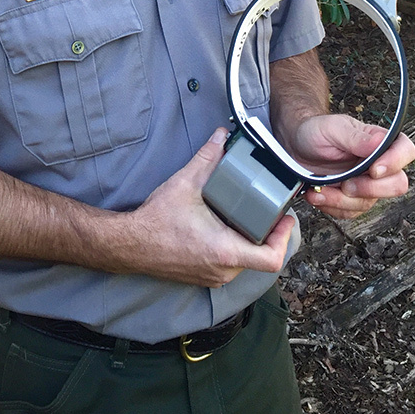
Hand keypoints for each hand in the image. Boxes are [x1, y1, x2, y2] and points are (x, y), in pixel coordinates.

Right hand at [126, 128, 294, 287]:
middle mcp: (223, 270)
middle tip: (268, 209)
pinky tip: (226, 226)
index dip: (284, 238)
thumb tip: (221, 137)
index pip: (271, 258)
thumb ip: (207, 158)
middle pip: (261, 257)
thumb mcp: (185, 184)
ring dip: (250, 240)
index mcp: (224, 251)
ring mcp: (214, 277)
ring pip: (245, 261)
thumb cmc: (156, 221)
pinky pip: (230, 265)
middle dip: (267, 233)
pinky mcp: (205, 276)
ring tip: (247, 214)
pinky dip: (234, 246)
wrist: (130, 244)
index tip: (284, 219)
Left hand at [290, 115, 414, 218]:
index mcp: (378, 142)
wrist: (295, 146)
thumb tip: (380, 142)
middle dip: (369, 189)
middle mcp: (377, 164)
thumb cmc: (315, 132)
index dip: (395, 163)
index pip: (405, 151)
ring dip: (342, 201)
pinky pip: (350, 212)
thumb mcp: (332, 128)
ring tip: (320, 189)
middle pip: (396, 184)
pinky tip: (317, 195)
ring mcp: (366, 184)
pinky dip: (332, 207)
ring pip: (369, 203)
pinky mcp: (351, 199)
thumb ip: (356, 138)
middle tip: (346, 185)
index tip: (374, 170)